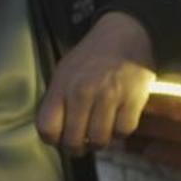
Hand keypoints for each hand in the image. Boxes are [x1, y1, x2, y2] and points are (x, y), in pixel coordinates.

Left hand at [37, 12, 154, 154]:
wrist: (126, 33)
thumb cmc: (93, 56)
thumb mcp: (65, 71)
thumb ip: (58, 100)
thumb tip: (54, 133)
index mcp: (62, 85)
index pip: (47, 128)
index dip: (53, 140)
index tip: (60, 138)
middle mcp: (83, 92)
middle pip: (73, 141)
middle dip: (77, 147)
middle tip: (83, 142)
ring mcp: (109, 96)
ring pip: (99, 140)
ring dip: (100, 141)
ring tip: (101, 131)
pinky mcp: (133, 98)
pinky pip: (123, 132)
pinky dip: (121, 131)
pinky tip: (119, 119)